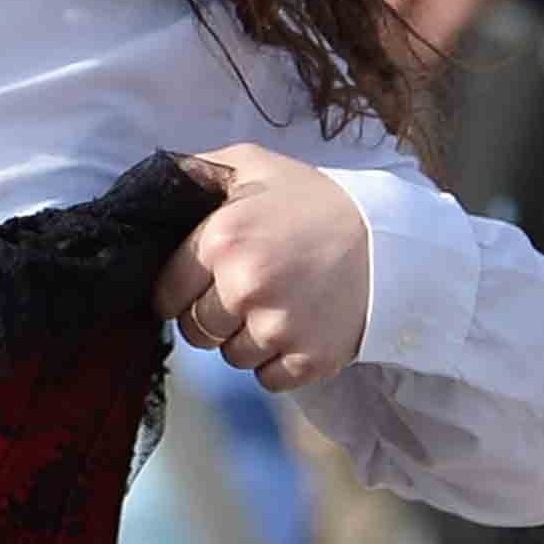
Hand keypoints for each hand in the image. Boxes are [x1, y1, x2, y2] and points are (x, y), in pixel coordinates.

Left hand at [155, 144, 370, 389]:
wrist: (391, 238)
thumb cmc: (315, 201)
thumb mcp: (253, 165)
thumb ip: (195, 171)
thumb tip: (152, 185)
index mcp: (221, 240)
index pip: (166, 294)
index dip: (180, 291)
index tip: (201, 283)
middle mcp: (244, 287)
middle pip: (195, 330)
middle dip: (212, 316)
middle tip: (248, 291)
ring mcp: (277, 328)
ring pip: (230, 356)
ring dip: (246, 339)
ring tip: (280, 304)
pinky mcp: (308, 359)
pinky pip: (267, 379)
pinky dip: (277, 362)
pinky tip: (298, 327)